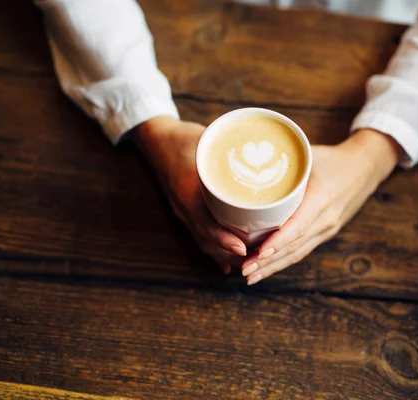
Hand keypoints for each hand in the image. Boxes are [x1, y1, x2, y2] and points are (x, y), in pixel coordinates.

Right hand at [133, 116, 246, 273]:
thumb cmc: (183, 138)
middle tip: (256, 261)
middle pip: (206, 240)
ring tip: (248, 263)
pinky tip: (227, 264)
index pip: (204, 222)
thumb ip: (231, 149)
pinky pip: (200, 235)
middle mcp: (184, 206)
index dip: (223, 238)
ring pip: (203, 241)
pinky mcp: (186, 211)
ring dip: (224, 254)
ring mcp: (183, 211)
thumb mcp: (207, 141)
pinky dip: (216, 249)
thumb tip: (261, 154)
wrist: (156, 139)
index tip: (242, 249)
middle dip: (230, 254)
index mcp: (188, 192)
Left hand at [241, 129, 400, 284]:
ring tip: (250, 276)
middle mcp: (326, 219)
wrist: (365, 167)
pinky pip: (302, 250)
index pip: (298, 225)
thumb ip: (281, 159)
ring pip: (298, 253)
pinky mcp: (325, 233)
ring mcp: (327, 229)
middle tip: (244, 270)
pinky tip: (266, 269)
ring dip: (273, 267)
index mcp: (322, 198)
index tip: (259, 252)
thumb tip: (246, 158)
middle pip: (295, 246)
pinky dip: (283, 261)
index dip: (278, 241)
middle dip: (268, 261)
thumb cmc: (333, 158)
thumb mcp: (309, 154)